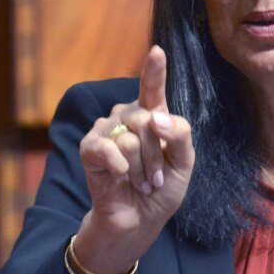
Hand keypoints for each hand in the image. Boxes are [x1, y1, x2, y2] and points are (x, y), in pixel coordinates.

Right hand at [73, 46, 194, 273]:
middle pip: (149, 120)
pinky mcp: (89, 148)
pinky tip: (120, 178)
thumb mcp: (184, 164)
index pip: (153, 89)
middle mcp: (126, 117)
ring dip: (141, 168)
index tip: (157, 51)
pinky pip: (108, 148)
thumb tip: (154, 118)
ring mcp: (105, 130)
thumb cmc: (161, 191)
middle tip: (155, 179)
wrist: (138, 222)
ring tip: (139, 183)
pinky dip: (120, 167)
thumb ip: (179, 135)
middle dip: (157, 156)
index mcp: (152, 117)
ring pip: (131, 137)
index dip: (154, 70)